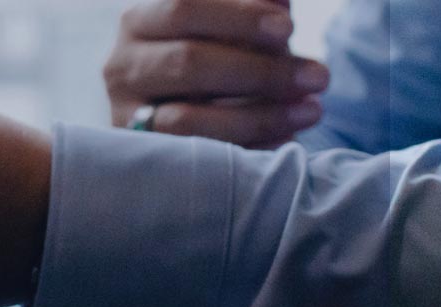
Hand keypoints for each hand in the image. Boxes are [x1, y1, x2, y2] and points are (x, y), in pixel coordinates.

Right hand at [104, 0, 326, 147]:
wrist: (186, 106)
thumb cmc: (217, 53)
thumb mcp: (233, 25)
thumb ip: (255, 8)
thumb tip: (282, 4)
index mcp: (141, 19)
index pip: (183, 8)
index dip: (238, 17)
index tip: (289, 28)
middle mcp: (122, 65)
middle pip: (186, 62)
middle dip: (259, 72)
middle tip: (318, 77)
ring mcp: (126, 113)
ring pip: (185, 118)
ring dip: (258, 116)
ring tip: (312, 110)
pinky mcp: (144, 155)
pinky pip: (195, 158)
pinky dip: (246, 149)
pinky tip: (287, 138)